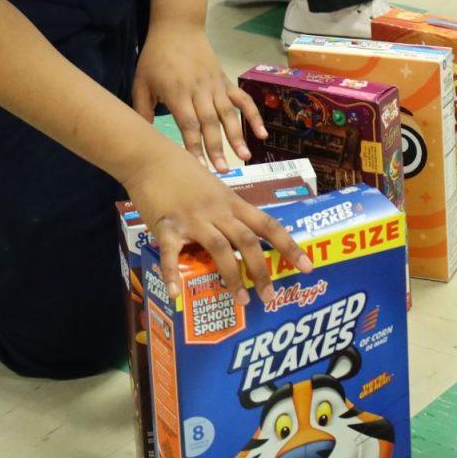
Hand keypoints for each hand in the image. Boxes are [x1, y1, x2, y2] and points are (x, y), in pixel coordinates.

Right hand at [126, 139, 312, 303]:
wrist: (150, 156)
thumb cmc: (182, 170)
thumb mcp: (214, 188)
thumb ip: (227, 210)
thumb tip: (242, 233)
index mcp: (232, 203)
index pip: (268, 225)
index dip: (289, 246)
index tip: (307, 266)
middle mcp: (218, 211)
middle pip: (247, 241)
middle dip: (262, 271)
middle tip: (270, 297)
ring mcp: (193, 219)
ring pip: (220, 249)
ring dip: (232, 277)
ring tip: (241, 301)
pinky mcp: (167, 224)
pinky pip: (171, 253)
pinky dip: (173, 273)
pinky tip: (176, 293)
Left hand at [131, 23, 265, 172]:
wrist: (177, 28)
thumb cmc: (156, 57)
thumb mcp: (141, 82)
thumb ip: (142, 110)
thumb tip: (143, 138)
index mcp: (177, 93)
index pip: (188, 123)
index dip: (194, 145)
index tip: (198, 167)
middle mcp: (199, 91)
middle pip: (210, 122)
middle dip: (217, 148)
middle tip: (223, 171)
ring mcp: (215, 86)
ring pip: (228, 113)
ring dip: (237, 136)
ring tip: (245, 157)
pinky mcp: (226, 81)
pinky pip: (243, 99)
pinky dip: (253, 115)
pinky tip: (261, 134)